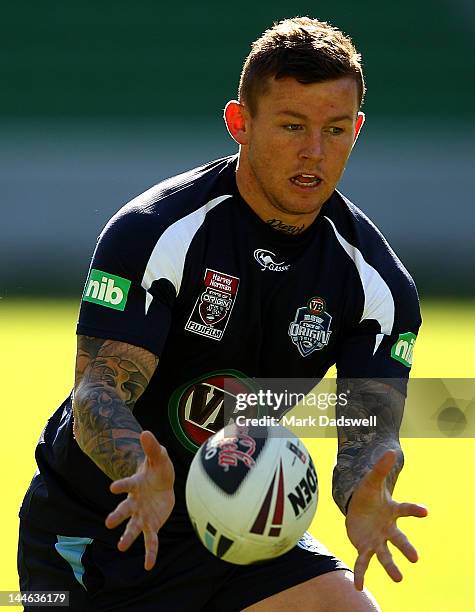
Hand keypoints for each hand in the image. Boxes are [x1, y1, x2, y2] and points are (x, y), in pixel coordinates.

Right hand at [105, 430, 174, 569]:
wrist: (163, 484)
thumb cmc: (158, 469)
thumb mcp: (159, 457)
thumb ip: (152, 447)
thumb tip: (146, 432)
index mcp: (136, 485)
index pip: (127, 484)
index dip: (121, 485)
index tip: (113, 488)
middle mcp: (134, 502)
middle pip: (124, 510)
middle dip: (117, 516)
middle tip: (108, 523)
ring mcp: (141, 515)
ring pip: (133, 528)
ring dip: (127, 537)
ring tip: (122, 546)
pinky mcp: (151, 525)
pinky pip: (150, 540)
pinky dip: (150, 553)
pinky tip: (149, 566)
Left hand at [345, 450, 427, 590]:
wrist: (359, 509)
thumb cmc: (369, 495)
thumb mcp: (371, 480)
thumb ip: (380, 468)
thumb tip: (390, 450)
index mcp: (392, 511)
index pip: (406, 510)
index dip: (414, 510)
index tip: (425, 512)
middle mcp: (388, 529)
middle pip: (399, 539)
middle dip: (406, 548)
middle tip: (414, 558)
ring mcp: (377, 540)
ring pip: (384, 555)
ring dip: (391, 567)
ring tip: (399, 579)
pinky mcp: (364, 548)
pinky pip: (363, 562)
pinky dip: (361, 574)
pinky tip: (359, 586)